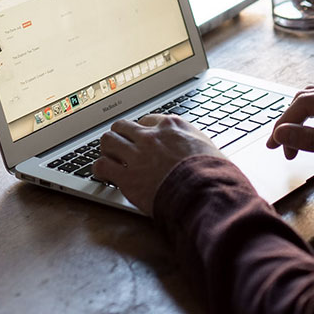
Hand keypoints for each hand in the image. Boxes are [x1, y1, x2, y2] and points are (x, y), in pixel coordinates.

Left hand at [93, 114, 224, 213]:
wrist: (204, 192)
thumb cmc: (213, 174)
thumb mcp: (209, 148)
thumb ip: (195, 144)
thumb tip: (199, 150)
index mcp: (172, 127)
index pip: (148, 120)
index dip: (143, 131)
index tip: (142, 139)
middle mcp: (151, 136)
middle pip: (123, 126)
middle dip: (120, 136)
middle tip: (121, 146)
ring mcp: (137, 155)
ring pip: (108, 141)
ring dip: (107, 149)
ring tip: (108, 157)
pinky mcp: (126, 176)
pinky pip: (102, 165)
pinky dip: (100, 169)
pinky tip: (102, 174)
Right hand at [266, 85, 313, 194]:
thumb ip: (313, 140)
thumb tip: (282, 133)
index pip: (307, 102)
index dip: (286, 122)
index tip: (274, 143)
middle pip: (309, 99)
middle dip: (290, 122)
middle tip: (278, 146)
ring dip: (300, 122)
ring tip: (290, 145)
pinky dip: (313, 124)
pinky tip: (308, 137)